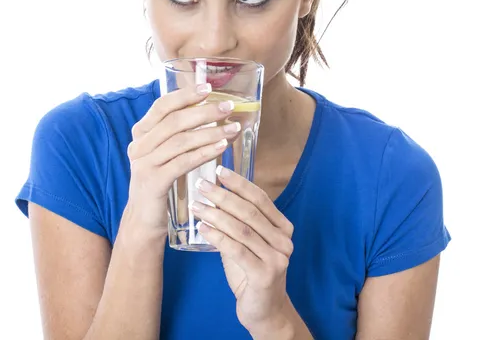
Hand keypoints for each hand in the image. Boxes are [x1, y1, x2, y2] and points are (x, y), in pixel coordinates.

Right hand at [124, 83, 240, 236]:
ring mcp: (144, 164)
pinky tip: (221, 148)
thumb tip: (210, 110)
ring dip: (210, 133)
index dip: (185, 95)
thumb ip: (178, 134)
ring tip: (232, 129)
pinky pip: (182, 163)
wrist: (144, 219)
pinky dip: (204, 153)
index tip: (208, 88)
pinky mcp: (153, 182)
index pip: (161, 106)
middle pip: (174, 122)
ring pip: (180, 141)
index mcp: (141, 133)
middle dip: (204, 112)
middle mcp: (139, 145)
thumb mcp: (164, 154)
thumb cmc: (161, 182)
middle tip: (228, 108)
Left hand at [190, 166, 295, 333]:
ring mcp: (277, 258)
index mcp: (283, 228)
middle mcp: (284, 240)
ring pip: (242, 229)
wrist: (264, 310)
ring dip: (216, 215)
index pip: (260, 199)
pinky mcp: (265, 275)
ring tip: (197, 206)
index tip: (219, 171)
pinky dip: (218, 237)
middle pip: (250, 211)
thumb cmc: (251, 272)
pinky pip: (237, 250)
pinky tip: (203, 229)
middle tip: (201, 185)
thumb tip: (212, 195)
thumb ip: (237, 222)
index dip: (239, 183)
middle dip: (223, 196)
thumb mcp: (247, 242)